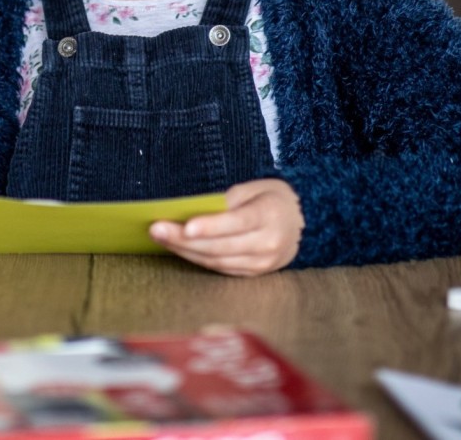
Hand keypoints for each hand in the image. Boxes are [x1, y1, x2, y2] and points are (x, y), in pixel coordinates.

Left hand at [149, 178, 303, 276]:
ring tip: (160, 237)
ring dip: (185, 251)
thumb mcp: (256, 188)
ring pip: (217, 260)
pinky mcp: (253, 273)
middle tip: (156, 229)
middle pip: (221, 246)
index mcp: (270, 216)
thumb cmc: (274, 199)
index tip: (186, 226)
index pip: (236, 223)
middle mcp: (267, 244)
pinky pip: (220, 268)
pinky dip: (197, 258)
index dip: (211, 226)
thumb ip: (230, 199)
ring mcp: (261, 263)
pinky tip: (178, 248)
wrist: (304, 224)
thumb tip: (198, 211)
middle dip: (185, 239)